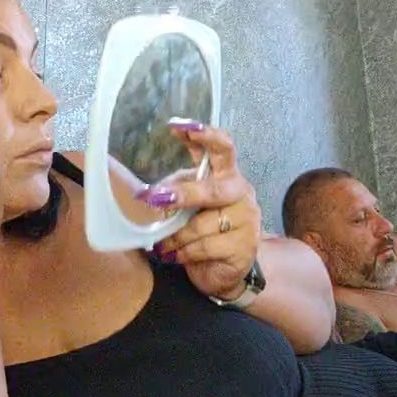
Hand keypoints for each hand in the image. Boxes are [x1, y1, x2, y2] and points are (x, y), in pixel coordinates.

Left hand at [145, 124, 260, 301]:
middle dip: (184, 194)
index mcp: (226, 175)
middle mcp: (240, 193)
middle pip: (212, 189)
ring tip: (164, 244)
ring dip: (177, 236)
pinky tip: (177, 256)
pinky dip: (185, 252)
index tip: (176, 126)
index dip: (204, 135)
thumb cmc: (202, 230)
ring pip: (203, 224)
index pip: (222, 148)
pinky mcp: (244, 246)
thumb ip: (176, 189)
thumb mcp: (187, 203)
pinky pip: (206, 247)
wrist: (222, 271)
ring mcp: (246, 220)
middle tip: (156, 199)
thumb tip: (149, 191)